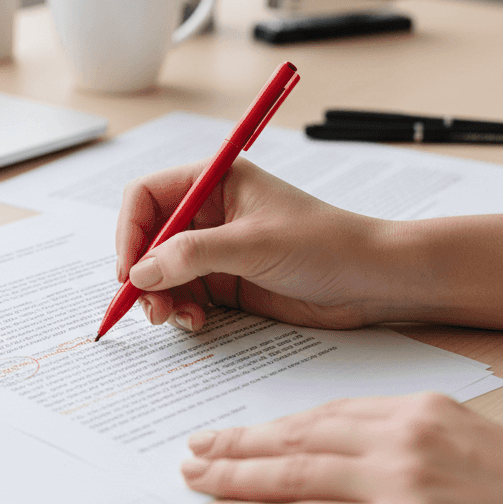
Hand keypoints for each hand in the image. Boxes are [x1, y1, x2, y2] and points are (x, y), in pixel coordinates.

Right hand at [115, 158, 401, 331]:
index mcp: (215, 181)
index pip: (147, 197)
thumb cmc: (326, 245)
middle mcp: (210, 212)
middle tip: (148, 308)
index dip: (130, 232)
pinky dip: (181, 310)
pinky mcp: (227, 282)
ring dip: (160, 297)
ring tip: (176, 319)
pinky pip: (184, 294)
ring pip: (162, 272)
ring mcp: (217, 249)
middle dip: (142, 273)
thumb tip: (138, 274)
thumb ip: (191, 256)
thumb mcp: (253, 245)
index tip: (129, 271)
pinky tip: (197, 322)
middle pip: (148, 238)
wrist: (374, 282)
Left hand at [180, 393, 502, 503]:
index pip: (323, 416)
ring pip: (291, 475)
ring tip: (196, 480)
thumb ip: (411, 440)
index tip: (238, 433)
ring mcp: (400, 483)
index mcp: (417, 411)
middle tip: (196, 450)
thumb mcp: (471, 443)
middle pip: (297, 439)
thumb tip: (353, 452)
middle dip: (238, 446)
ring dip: (234, 478)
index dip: (272, 427)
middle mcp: (401, 438)